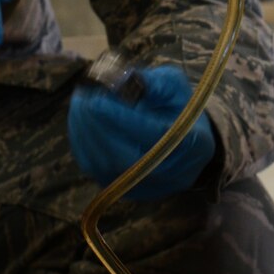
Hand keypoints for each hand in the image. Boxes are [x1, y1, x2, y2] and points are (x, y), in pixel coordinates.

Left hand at [68, 65, 215, 200]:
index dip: (123, 120)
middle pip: (127, 158)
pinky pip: (99, 172)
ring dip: (86, 136)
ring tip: (79, 106)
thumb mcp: (173, 84)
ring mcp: (152, 187)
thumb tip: (121, 82)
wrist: (186, 137)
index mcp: (195, 143)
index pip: (155, 136)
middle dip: (98, 128)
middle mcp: (176, 173)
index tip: (98, 100)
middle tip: (82, 101)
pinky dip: (84, 147)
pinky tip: (78, 122)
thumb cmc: (179, 106)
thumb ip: (151, 82)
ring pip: (108, 168)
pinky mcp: (130, 192)